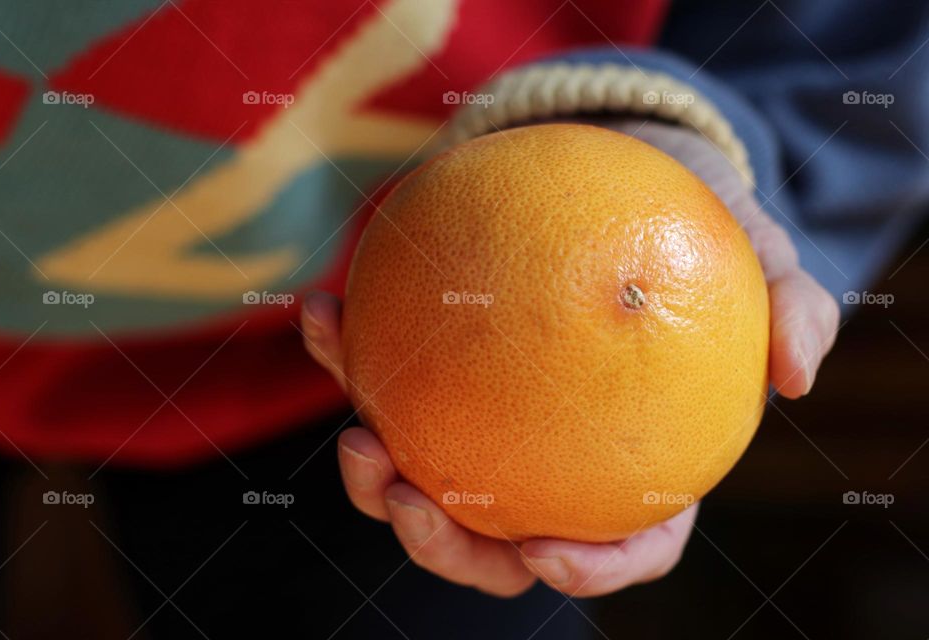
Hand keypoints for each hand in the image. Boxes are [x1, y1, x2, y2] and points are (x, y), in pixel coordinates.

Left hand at [300, 120, 838, 597]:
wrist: (616, 174)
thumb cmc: (691, 229)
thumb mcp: (758, 251)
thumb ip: (791, 304)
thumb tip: (799, 375)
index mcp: (632, 461)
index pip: (622, 543)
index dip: (586, 569)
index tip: (542, 553)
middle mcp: (548, 455)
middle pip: (495, 540)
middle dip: (442, 545)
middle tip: (410, 498)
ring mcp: (481, 416)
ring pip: (419, 478)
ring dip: (373, 476)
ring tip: (356, 429)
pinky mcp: (430, 364)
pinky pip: (378, 370)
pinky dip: (341, 349)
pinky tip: (321, 310)